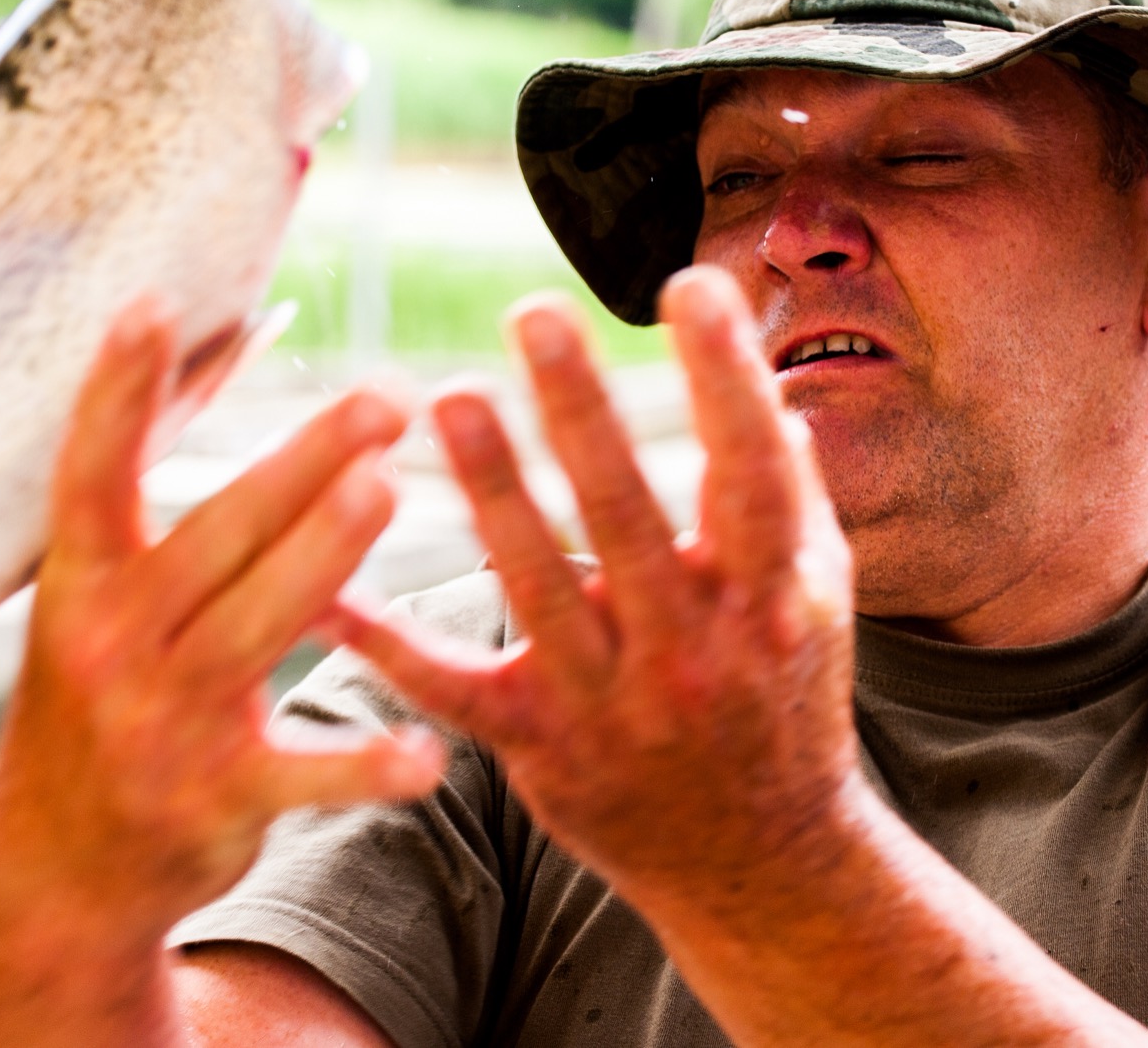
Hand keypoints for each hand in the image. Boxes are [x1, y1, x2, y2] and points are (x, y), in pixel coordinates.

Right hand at [0, 301, 442, 975]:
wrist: (56, 869)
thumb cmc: (99, 694)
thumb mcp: (97, 599)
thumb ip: (151, 494)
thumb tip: (219, 348)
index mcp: (80, 586)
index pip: (91, 474)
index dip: (116, 391)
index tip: (151, 303)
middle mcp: (115, 645)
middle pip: (214, 536)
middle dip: (300, 464)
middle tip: (383, 400)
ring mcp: (165, 725)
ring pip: (256, 626)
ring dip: (322, 557)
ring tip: (386, 490)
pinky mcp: (220, 799)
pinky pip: (303, 775)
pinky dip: (364, 767)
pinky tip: (424, 757)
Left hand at [325, 267, 861, 910]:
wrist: (763, 860)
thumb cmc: (788, 698)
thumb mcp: (818, 596)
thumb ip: (790, 491)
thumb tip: (768, 382)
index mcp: (772, 600)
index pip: (752, 472)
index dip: (728, 378)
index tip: (693, 286)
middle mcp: (694, 652)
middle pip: (627, 518)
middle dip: (580, 413)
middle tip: (533, 315)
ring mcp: (613, 706)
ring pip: (536, 589)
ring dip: (491, 491)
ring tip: (449, 398)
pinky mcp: (541, 748)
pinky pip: (452, 690)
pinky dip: (387, 644)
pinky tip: (329, 591)